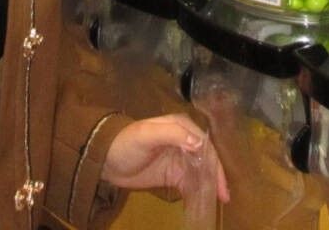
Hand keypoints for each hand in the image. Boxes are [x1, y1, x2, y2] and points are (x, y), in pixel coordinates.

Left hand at [101, 114, 228, 208]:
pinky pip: (189, 184)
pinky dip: (197, 193)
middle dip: (216, 176)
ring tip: (217, 202)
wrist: (105, 160)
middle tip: (223, 196)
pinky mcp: (173, 175)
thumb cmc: (126, 142)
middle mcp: (184, 141)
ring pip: (200, 172)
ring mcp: (179, 159)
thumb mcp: (147, 134)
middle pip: (206, 159)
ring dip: (209, 185)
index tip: (220, 181)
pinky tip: (202, 203)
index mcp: (181, 126)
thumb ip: (173, 134)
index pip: (204, 143)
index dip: (214, 162)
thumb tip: (199, 143)